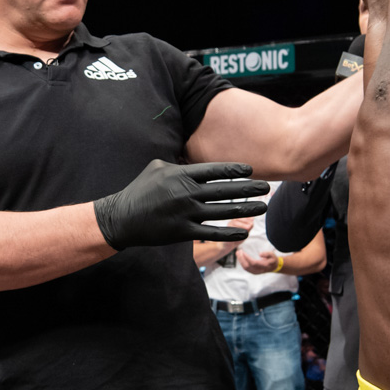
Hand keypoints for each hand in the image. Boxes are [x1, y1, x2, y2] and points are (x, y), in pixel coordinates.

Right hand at [92, 160, 268, 249]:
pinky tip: (244, 231)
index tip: (251, 170)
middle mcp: (186, 193)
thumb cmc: (140, 190)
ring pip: (223, 211)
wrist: (122, 218)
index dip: (235, 170)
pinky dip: (229, 232)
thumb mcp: (157, 167)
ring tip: (262, 206)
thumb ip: (179, 163)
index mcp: (180, 175)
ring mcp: (185, 213)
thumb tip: (195, 157)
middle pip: (224, 190)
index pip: (214, 170)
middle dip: (248, 188)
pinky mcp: (183, 232)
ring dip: (245, 208)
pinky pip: (212, 232)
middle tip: (266, 187)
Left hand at [237, 246, 282, 273]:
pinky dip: (242, 262)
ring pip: (245, 268)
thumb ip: (267, 254)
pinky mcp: (253, 272)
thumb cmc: (272, 259)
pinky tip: (240, 257)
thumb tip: (260, 254)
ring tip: (237, 253)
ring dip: (240, 260)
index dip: (247, 258)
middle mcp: (259, 270)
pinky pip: (246, 268)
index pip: (253, 263)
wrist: (273, 267)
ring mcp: (256, 272)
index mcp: (264, 266)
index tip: (243, 252)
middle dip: (241, 259)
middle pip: (247, 266)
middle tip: (238, 251)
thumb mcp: (272, 255)